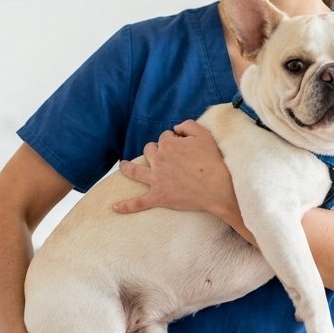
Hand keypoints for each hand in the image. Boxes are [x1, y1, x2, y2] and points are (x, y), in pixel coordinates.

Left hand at [113, 121, 236, 216]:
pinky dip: (126, 206)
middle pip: (149, 150)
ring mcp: (156, 179)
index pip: (164, 137)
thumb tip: (176, 127)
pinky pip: (138, 202)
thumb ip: (188, 125)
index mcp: (168, 144)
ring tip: (123, 166)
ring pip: (135, 170)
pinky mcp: (158, 197)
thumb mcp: (204, 135)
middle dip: (154, 151)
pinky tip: (114, 207)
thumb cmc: (213, 161)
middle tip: (165, 157)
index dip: (172, 140)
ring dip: (127, 168)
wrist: (218, 187)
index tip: (181, 145)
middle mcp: (158, 160)